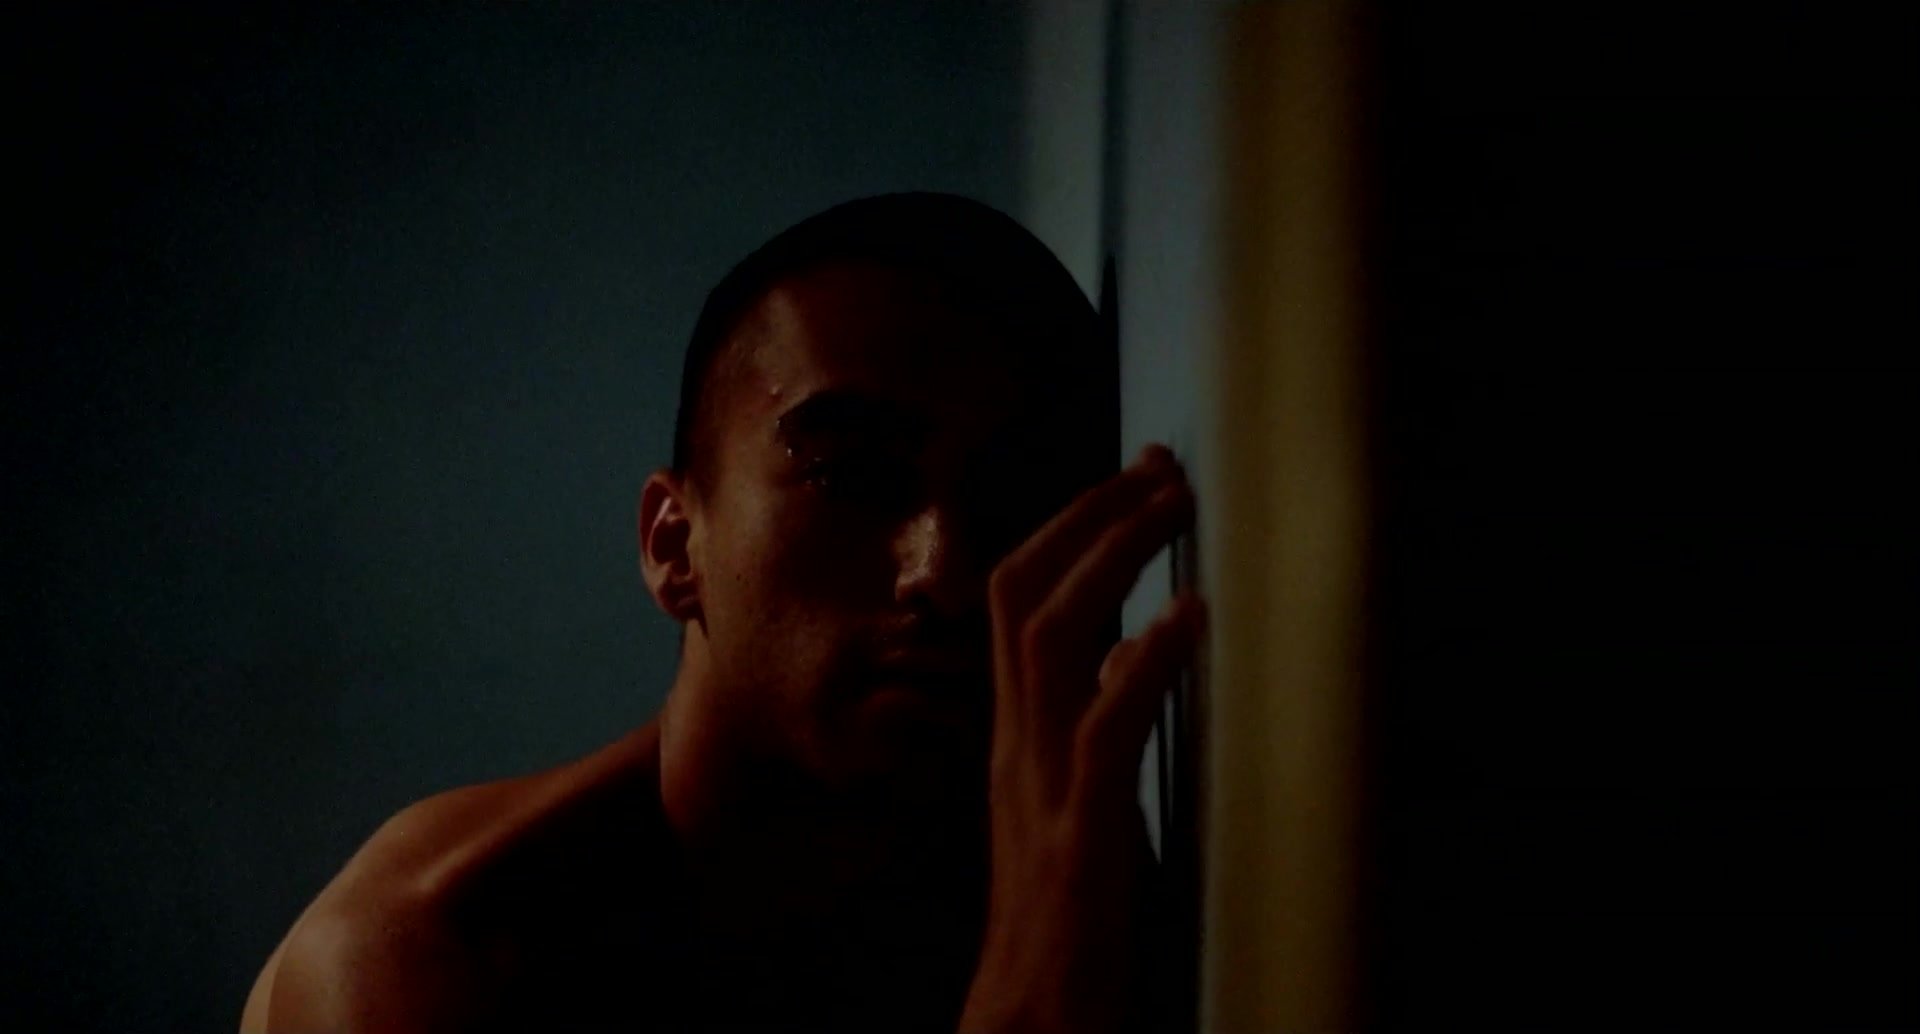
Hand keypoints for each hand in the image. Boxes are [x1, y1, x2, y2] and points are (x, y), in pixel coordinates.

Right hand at [959, 443, 1204, 1033]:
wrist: (1027, 1018)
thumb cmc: (1062, 920)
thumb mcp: (1075, 802)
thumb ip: (1097, 725)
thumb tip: (1140, 647)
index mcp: (1015, 737)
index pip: (1016, 601)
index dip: (1072, 527)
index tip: (1133, 481)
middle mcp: (1016, 746)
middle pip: (1022, 593)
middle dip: (1091, 515)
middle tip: (1161, 466)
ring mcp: (1041, 787)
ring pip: (1050, 637)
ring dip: (1114, 559)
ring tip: (1173, 508)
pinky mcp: (1079, 838)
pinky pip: (1104, 732)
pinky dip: (1146, 666)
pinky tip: (1189, 619)